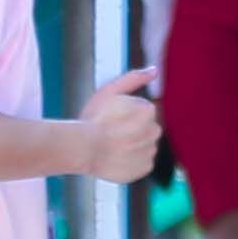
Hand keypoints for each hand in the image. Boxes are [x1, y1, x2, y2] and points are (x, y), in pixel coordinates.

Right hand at [78, 66, 160, 187]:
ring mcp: (150, 151)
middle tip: (112, 133)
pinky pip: (142, 162)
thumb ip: (134, 79)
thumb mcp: (110, 91)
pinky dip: (131, 161)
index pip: (144, 111)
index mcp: (149, 111)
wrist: (82, 149)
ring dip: (133, 145)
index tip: (113, 118)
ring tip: (112, 146)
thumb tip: (154, 71)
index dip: (126, 115)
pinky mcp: (144, 168)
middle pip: (147, 128)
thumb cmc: (93, 119)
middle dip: (133, 130)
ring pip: (145, 146)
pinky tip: (116, 158)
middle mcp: (155, 131)